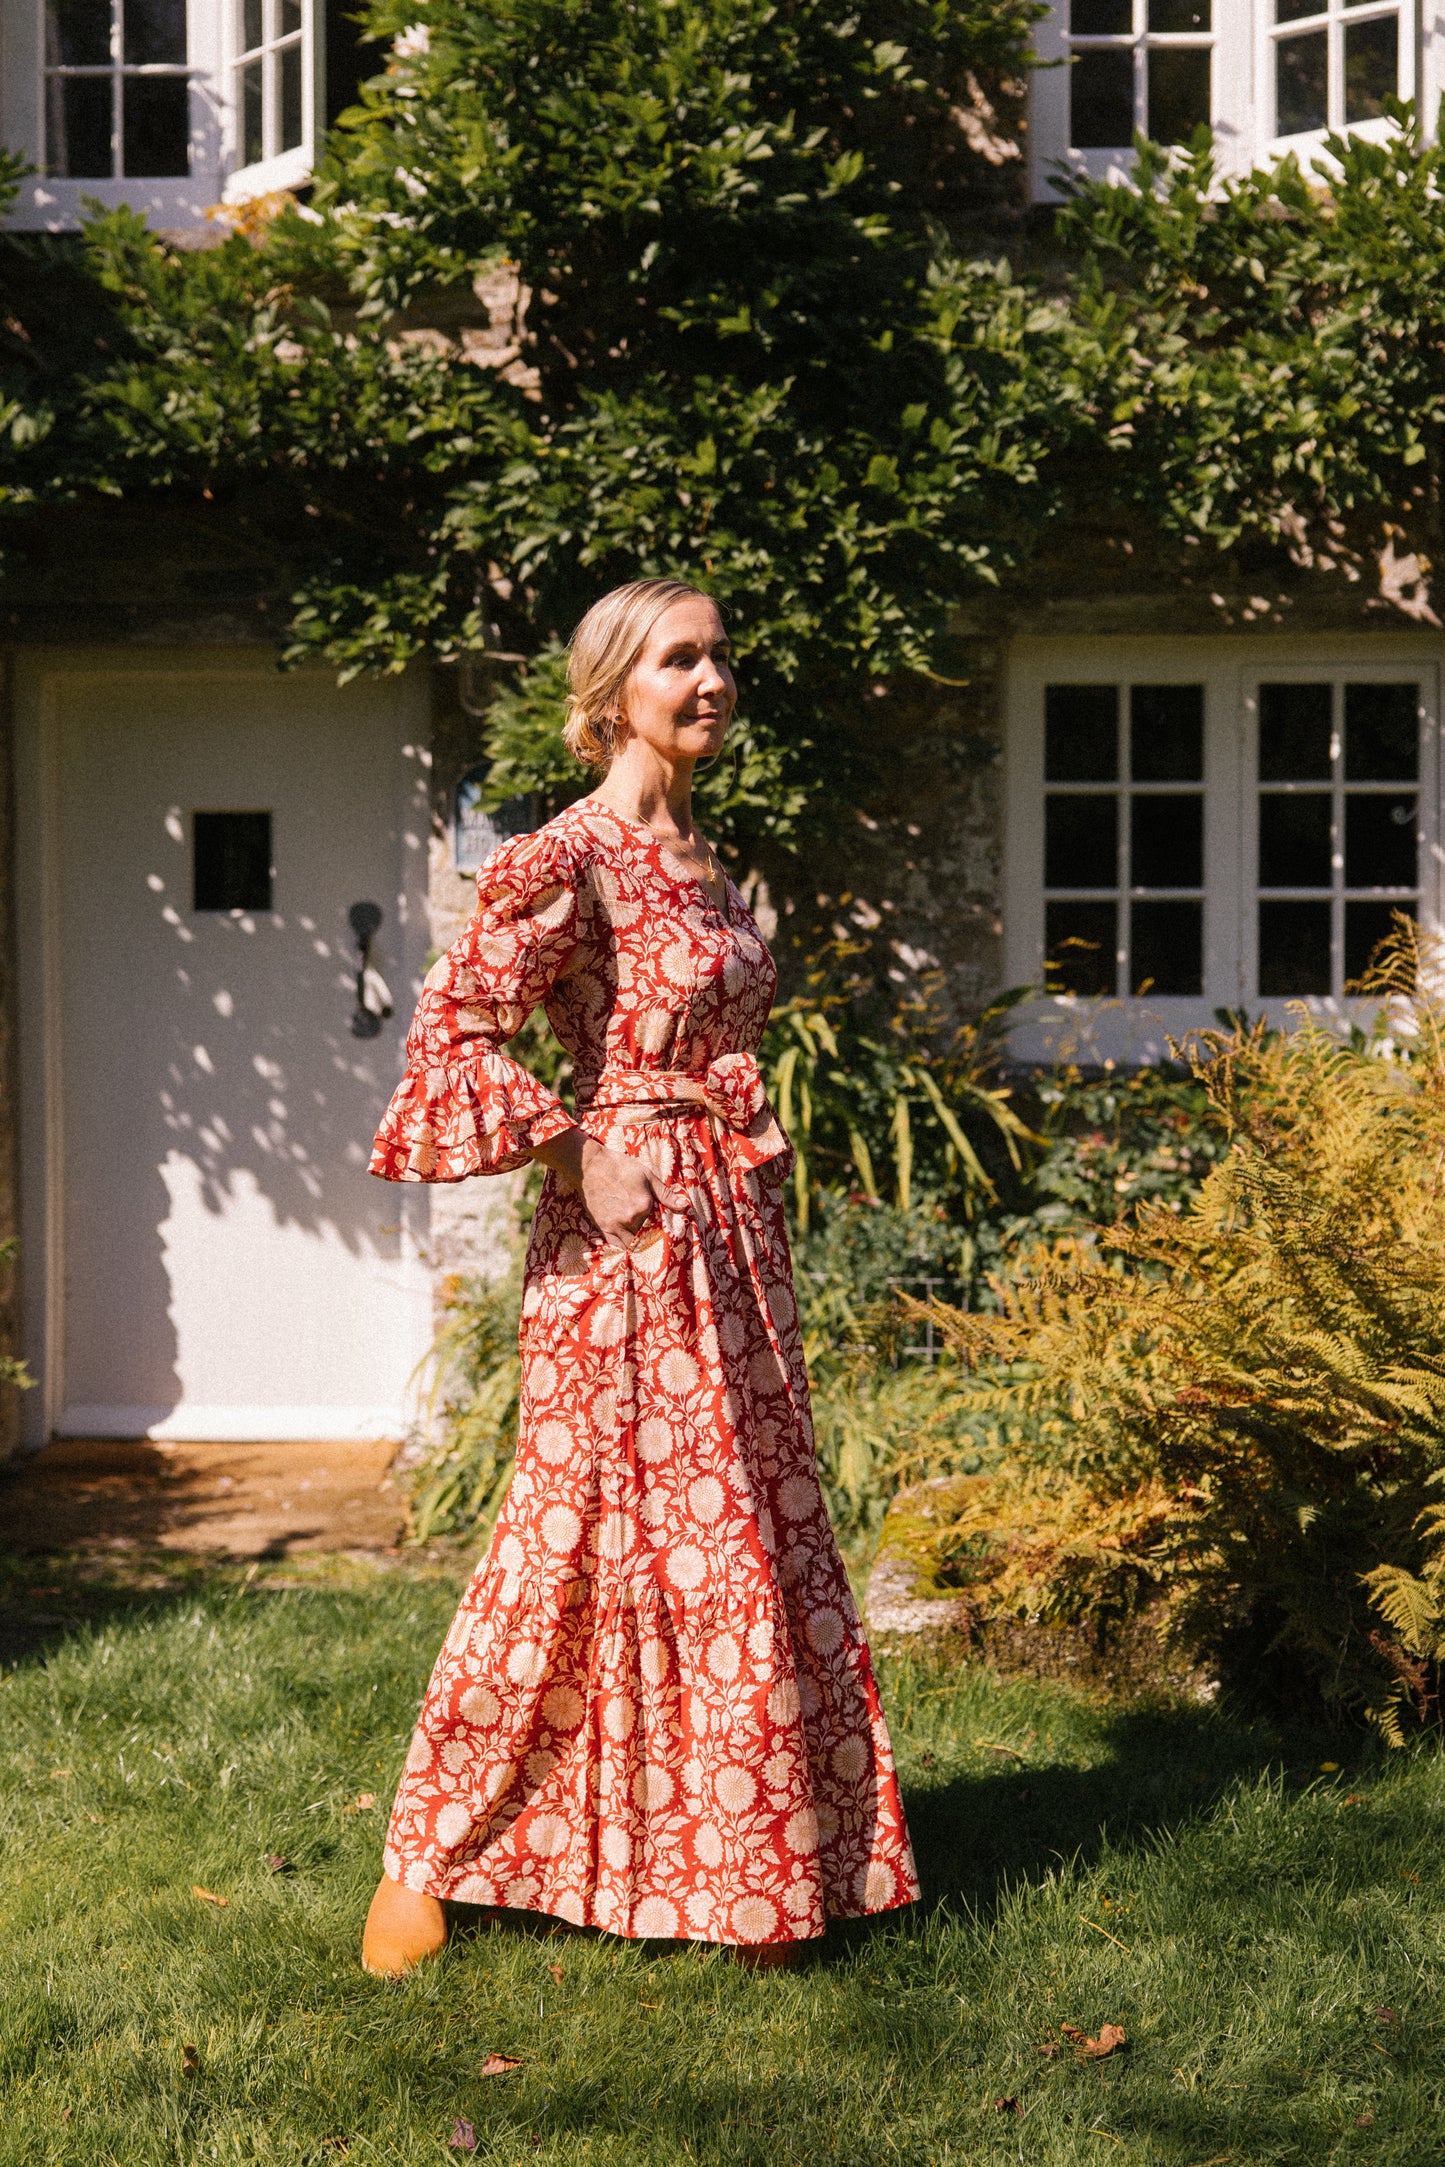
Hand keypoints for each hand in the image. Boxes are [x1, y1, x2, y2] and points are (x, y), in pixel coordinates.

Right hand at [532, 1127, 689, 1249]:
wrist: (589, 1166)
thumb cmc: (619, 1167)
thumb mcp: (646, 1175)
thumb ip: (665, 1193)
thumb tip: (684, 1205)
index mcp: (644, 1205)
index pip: (661, 1224)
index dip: (666, 1228)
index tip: (671, 1231)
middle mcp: (630, 1219)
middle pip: (648, 1236)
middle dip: (654, 1238)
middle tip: (660, 1240)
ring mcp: (615, 1225)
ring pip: (633, 1245)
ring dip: (641, 1246)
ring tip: (647, 1244)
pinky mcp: (603, 1228)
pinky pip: (617, 1246)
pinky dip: (626, 1248)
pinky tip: (632, 1247)